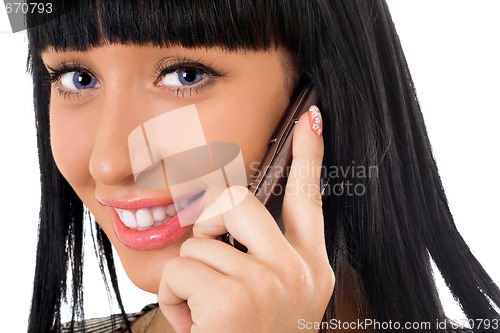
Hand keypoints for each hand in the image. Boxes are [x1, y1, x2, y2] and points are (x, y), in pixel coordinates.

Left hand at [158, 107, 334, 331]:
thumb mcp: (274, 299)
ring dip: (190, 278)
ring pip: (200, 241)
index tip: (311, 119)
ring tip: (205, 313)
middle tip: (212, 257)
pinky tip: (195, 326)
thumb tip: (228, 219)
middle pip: (237, 200)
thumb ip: (262, 256)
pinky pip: (181, 269)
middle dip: (210, 222)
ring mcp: (270, 282)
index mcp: (311, 269)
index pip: (310, 198)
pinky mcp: (234, 297)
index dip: (310, 155)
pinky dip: (175, 298)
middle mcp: (299, 271)